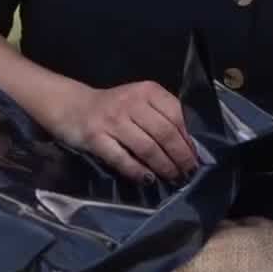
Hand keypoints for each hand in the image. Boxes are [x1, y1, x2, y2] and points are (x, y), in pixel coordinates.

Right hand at [54, 81, 198, 182]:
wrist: (73, 106)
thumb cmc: (115, 107)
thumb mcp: (141, 102)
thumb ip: (163, 116)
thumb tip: (191, 145)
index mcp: (148, 91)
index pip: (178, 115)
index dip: (191, 139)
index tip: (199, 156)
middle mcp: (131, 102)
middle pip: (165, 133)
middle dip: (181, 156)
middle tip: (188, 171)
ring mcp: (112, 120)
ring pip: (147, 147)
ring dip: (164, 166)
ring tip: (173, 177)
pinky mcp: (96, 138)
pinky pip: (122, 159)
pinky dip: (137, 172)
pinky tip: (147, 180)